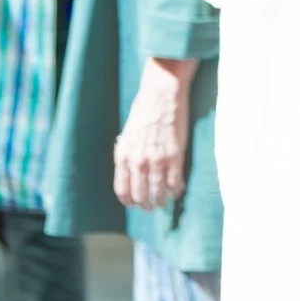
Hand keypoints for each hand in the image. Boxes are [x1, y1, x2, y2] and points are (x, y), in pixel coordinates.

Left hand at [112, 58, 197, 209]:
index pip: (122, 189)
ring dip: (161, 200)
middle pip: (140, 194)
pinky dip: (176, 189)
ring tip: (163, 203)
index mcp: (123, 155)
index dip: (129, 200)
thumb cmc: (144, 110)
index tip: (134, 203)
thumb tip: (132, 171)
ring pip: (158, 191)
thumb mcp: (128, 134)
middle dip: (145, 204)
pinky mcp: (175, 155)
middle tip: (151, 207)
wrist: (161, 93)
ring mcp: (157, 159)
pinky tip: (177, 192)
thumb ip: (128, 154)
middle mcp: (138, 161)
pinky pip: (174, 181)